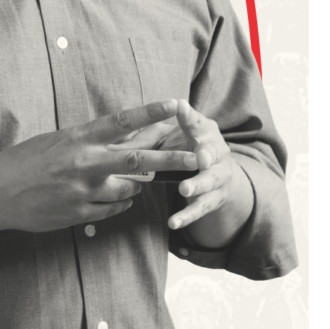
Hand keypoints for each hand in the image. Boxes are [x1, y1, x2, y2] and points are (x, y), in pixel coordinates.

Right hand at [0, 99, 197, 233]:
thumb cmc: (21, 162)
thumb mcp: (54, 142)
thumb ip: (86, 142)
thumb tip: (118, 140)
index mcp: (76, 138)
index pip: (121, 122)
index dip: (151, 112)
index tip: (176, 104)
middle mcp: (83, 163)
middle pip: (137, 159)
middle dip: (172, 158)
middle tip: (199, 157)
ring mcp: (82, 190)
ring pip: (128, 188)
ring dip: (137, 184)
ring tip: (138, 180)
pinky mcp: (79, 213)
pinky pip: (112, 208)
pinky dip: (119, 203)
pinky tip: (117, 199)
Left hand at [107, 98, 247, 234]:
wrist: (215, 170)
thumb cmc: (182, 146)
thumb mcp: (167, 137)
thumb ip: (144, 137)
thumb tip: (110, 143)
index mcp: (203, 131)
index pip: (195, 121)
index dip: (188, 116)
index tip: (179, 106)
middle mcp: (215, 152)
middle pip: (211, 152)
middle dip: (206, 154)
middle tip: (199, 157)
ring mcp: (218, 176)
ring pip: (209, 182)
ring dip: (197, 185)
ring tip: (184, 189)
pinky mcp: (215, 198)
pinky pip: (202, 208)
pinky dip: (188, 215)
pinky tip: (173, 222)